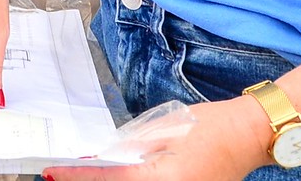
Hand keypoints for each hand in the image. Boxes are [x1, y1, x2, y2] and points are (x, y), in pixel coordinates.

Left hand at [44, 95, 267, 180]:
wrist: (248, 136)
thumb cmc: (209, 126)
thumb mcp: (162, 130)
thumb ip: (129, 147)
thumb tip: (101, 159)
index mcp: (166, 178)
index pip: (112, 180)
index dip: (78, 176)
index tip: (53, 173)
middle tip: (61, 175)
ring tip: (87, 172)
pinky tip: (116, 174)